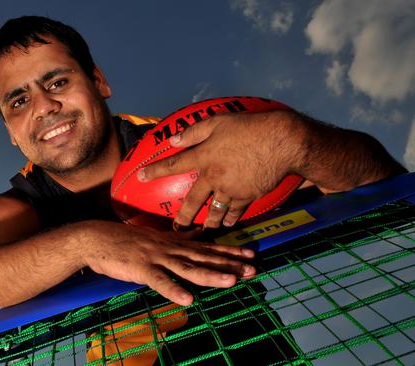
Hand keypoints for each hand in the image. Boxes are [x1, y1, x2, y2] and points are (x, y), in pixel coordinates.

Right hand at [79, 221, 255, 305]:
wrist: (95, 238)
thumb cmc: (123, 239)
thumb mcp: (154, 235)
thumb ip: (177, 237)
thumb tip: (197, 234)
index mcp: (172, 243)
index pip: (206, 247)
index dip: (229, 251)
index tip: (250, 254)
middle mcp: (169, 248)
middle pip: (204, 258)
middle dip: (229, 263)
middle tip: (252, 269)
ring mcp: (156, 258)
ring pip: (188, 268)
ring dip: (210, 275)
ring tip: (231, 281)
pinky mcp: (141, 268)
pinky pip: (160, 281)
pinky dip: (173, 290)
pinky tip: (188, 300)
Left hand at [137, 110, 301, 228]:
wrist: (283, 142)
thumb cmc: (250, 127)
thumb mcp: (218, 122)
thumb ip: (194, 132)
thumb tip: (173, 140)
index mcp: (204, 157)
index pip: (173, 165)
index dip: (154, 171)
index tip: (139, 177)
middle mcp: (214, 177)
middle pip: (193, 201)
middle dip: (183, 216)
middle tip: (176, 227)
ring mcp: (231, 190)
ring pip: (215, 211)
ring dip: (208, 223)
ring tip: (203, 230)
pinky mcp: (248, 196)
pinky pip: (235, 212)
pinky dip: (230, 219)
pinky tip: (228, 224)